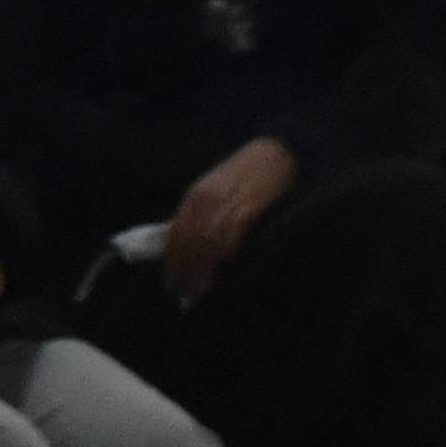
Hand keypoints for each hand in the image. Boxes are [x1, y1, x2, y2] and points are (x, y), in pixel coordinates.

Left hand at [163, 140, 302, 292]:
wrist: (274, 152)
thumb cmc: (244, 174)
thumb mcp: (212, 189)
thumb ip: (198, 214)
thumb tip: (184, 246)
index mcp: (194, 196)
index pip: (176, 234)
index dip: (172, 261)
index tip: (171, 281)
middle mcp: (205, 201)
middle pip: (189, 243)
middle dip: (185, 271)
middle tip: (185, 293)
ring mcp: (225, 205)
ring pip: (207, 245)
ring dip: (203, 271)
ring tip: (201, 290)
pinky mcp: (248, 210)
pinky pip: (230, 238)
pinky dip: (225, 256)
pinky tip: (224, 269)